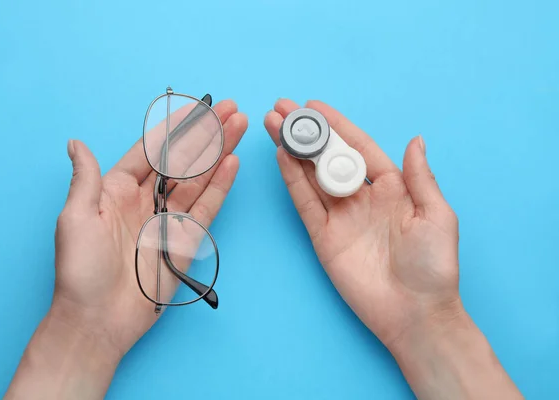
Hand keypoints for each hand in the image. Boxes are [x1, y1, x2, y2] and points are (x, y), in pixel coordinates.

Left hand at [6, 100, 246, 398]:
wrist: (99, 319)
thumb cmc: (80, 270)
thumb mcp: (76, 219)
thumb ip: (85, 179)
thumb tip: (75, 143)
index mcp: (118, 189)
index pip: (152, 150)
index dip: (175, 128)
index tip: (196, 107)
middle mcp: (147, 199)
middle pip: (183, 159)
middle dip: (207, 133)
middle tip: (230, 109)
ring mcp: (169, 219)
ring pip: (199, 178)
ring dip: (219, 151)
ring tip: (239, 126)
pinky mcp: (186, 240)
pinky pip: (207, 207)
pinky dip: (220, 185)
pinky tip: (232, 162)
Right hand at [265, 98, 458, 345]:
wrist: (414, 313)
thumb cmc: (432, 266)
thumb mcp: (436, 216)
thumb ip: (420, 178)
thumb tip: (416, 139)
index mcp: (391, 187)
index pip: (359, 147)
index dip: (337, 125)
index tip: (314, 106)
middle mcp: (362, 197)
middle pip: (328, 157)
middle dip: (306, 132)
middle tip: (282, 109)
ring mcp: (340, 216)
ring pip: (311, 175)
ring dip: (293, 150)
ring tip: (273, 124)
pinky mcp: (323, 236)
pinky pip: (305, 203)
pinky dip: (292, 180)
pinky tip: (281, 157)